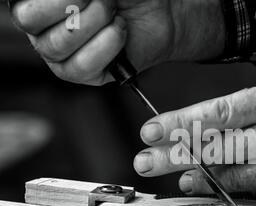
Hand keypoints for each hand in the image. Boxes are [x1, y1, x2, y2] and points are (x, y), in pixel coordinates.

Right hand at [9, 0, 224, 84]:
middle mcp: (40, 26)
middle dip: (73, 7)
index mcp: (35, 0)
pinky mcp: (81, 73)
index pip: (23, 5)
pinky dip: (106, 46)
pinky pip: (82, 66)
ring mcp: (58, 53)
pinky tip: (119, 32)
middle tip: (104, 1)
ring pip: (57, 45)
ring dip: (94, 23)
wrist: (158, 14)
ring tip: (114, 15)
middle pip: (31, 21)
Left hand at [134, 76, 255, 205]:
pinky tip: (210, 192)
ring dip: (197, 176)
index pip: (217, 113)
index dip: (181, 122)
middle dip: (174, 153)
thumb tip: (234, 119)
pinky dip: (230, 193)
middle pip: (214, 146)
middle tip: (145, 159)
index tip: (153, 128)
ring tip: (172, 177)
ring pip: (229, 174)